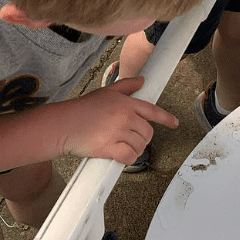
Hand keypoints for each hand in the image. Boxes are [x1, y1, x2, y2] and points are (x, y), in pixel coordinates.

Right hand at [60, 77, 177, 166]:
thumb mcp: (107, 91)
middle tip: (131, 138)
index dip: (166, 118)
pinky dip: (127, 158)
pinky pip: (129, 157)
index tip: (174, 123)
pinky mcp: (109, 147)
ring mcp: (118, 132)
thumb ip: (127, 85)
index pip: (152, 110)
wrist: (65, 123)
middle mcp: (125, 117)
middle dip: (143, 137)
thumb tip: (142, 81)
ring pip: (140, 146)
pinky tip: (121, 155)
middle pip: (147, 132)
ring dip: (135, 149)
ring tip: (123, 145)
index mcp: (126, 103)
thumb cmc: (83, 108)